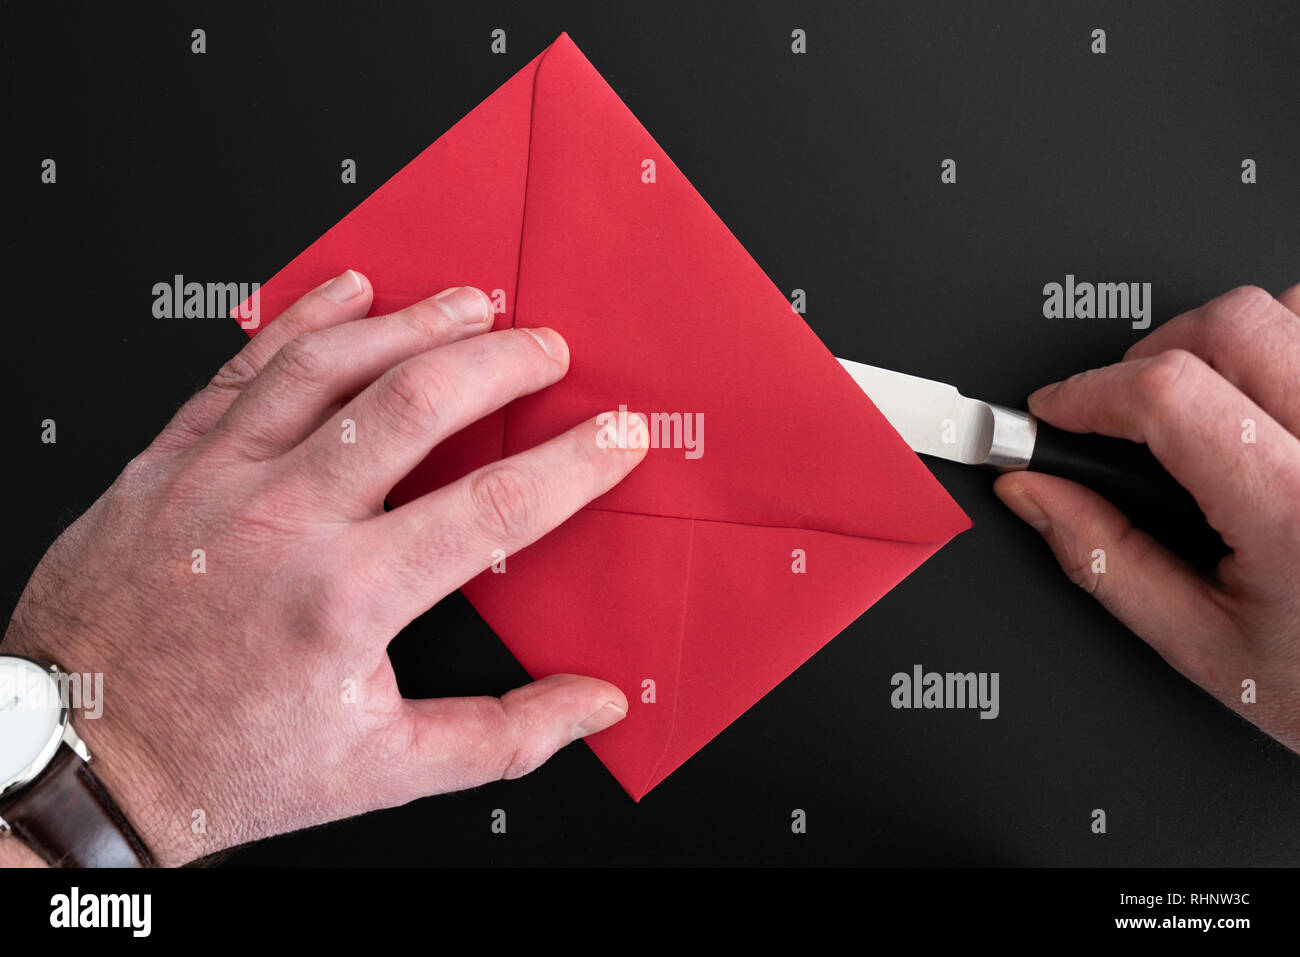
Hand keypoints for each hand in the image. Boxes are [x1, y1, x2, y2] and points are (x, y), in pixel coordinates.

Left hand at [0, 271, 645, 865]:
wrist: (81, 756)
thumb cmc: (221, 760)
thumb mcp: (375, 770)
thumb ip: (500, 736)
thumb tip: (591, 705)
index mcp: (344, 599)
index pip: (492, 506)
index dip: (573, 463)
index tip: (615, 434)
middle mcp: (282, 522)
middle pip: (414, 403)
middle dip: (499, 362)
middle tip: (547, 348)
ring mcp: (219, 481)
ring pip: (329, 365)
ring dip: (412, 322)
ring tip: (470, 302)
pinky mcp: (169, 462)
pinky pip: (244, 367)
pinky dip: (302, 318)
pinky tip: (348, 292)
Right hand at [995, 284, 1299, 752]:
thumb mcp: (1205, 645)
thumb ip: (1106, 561)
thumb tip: (1035, 494)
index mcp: (1294, 510)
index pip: (1170, 395)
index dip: (1089, 392)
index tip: (1056, 410)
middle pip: (1232, 324)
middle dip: (1151, 354)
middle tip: (1125, 409)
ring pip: (1293, 309)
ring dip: (1231, 342)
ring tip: (1209, 406)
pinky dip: (1286, 347)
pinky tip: (1267, 407)